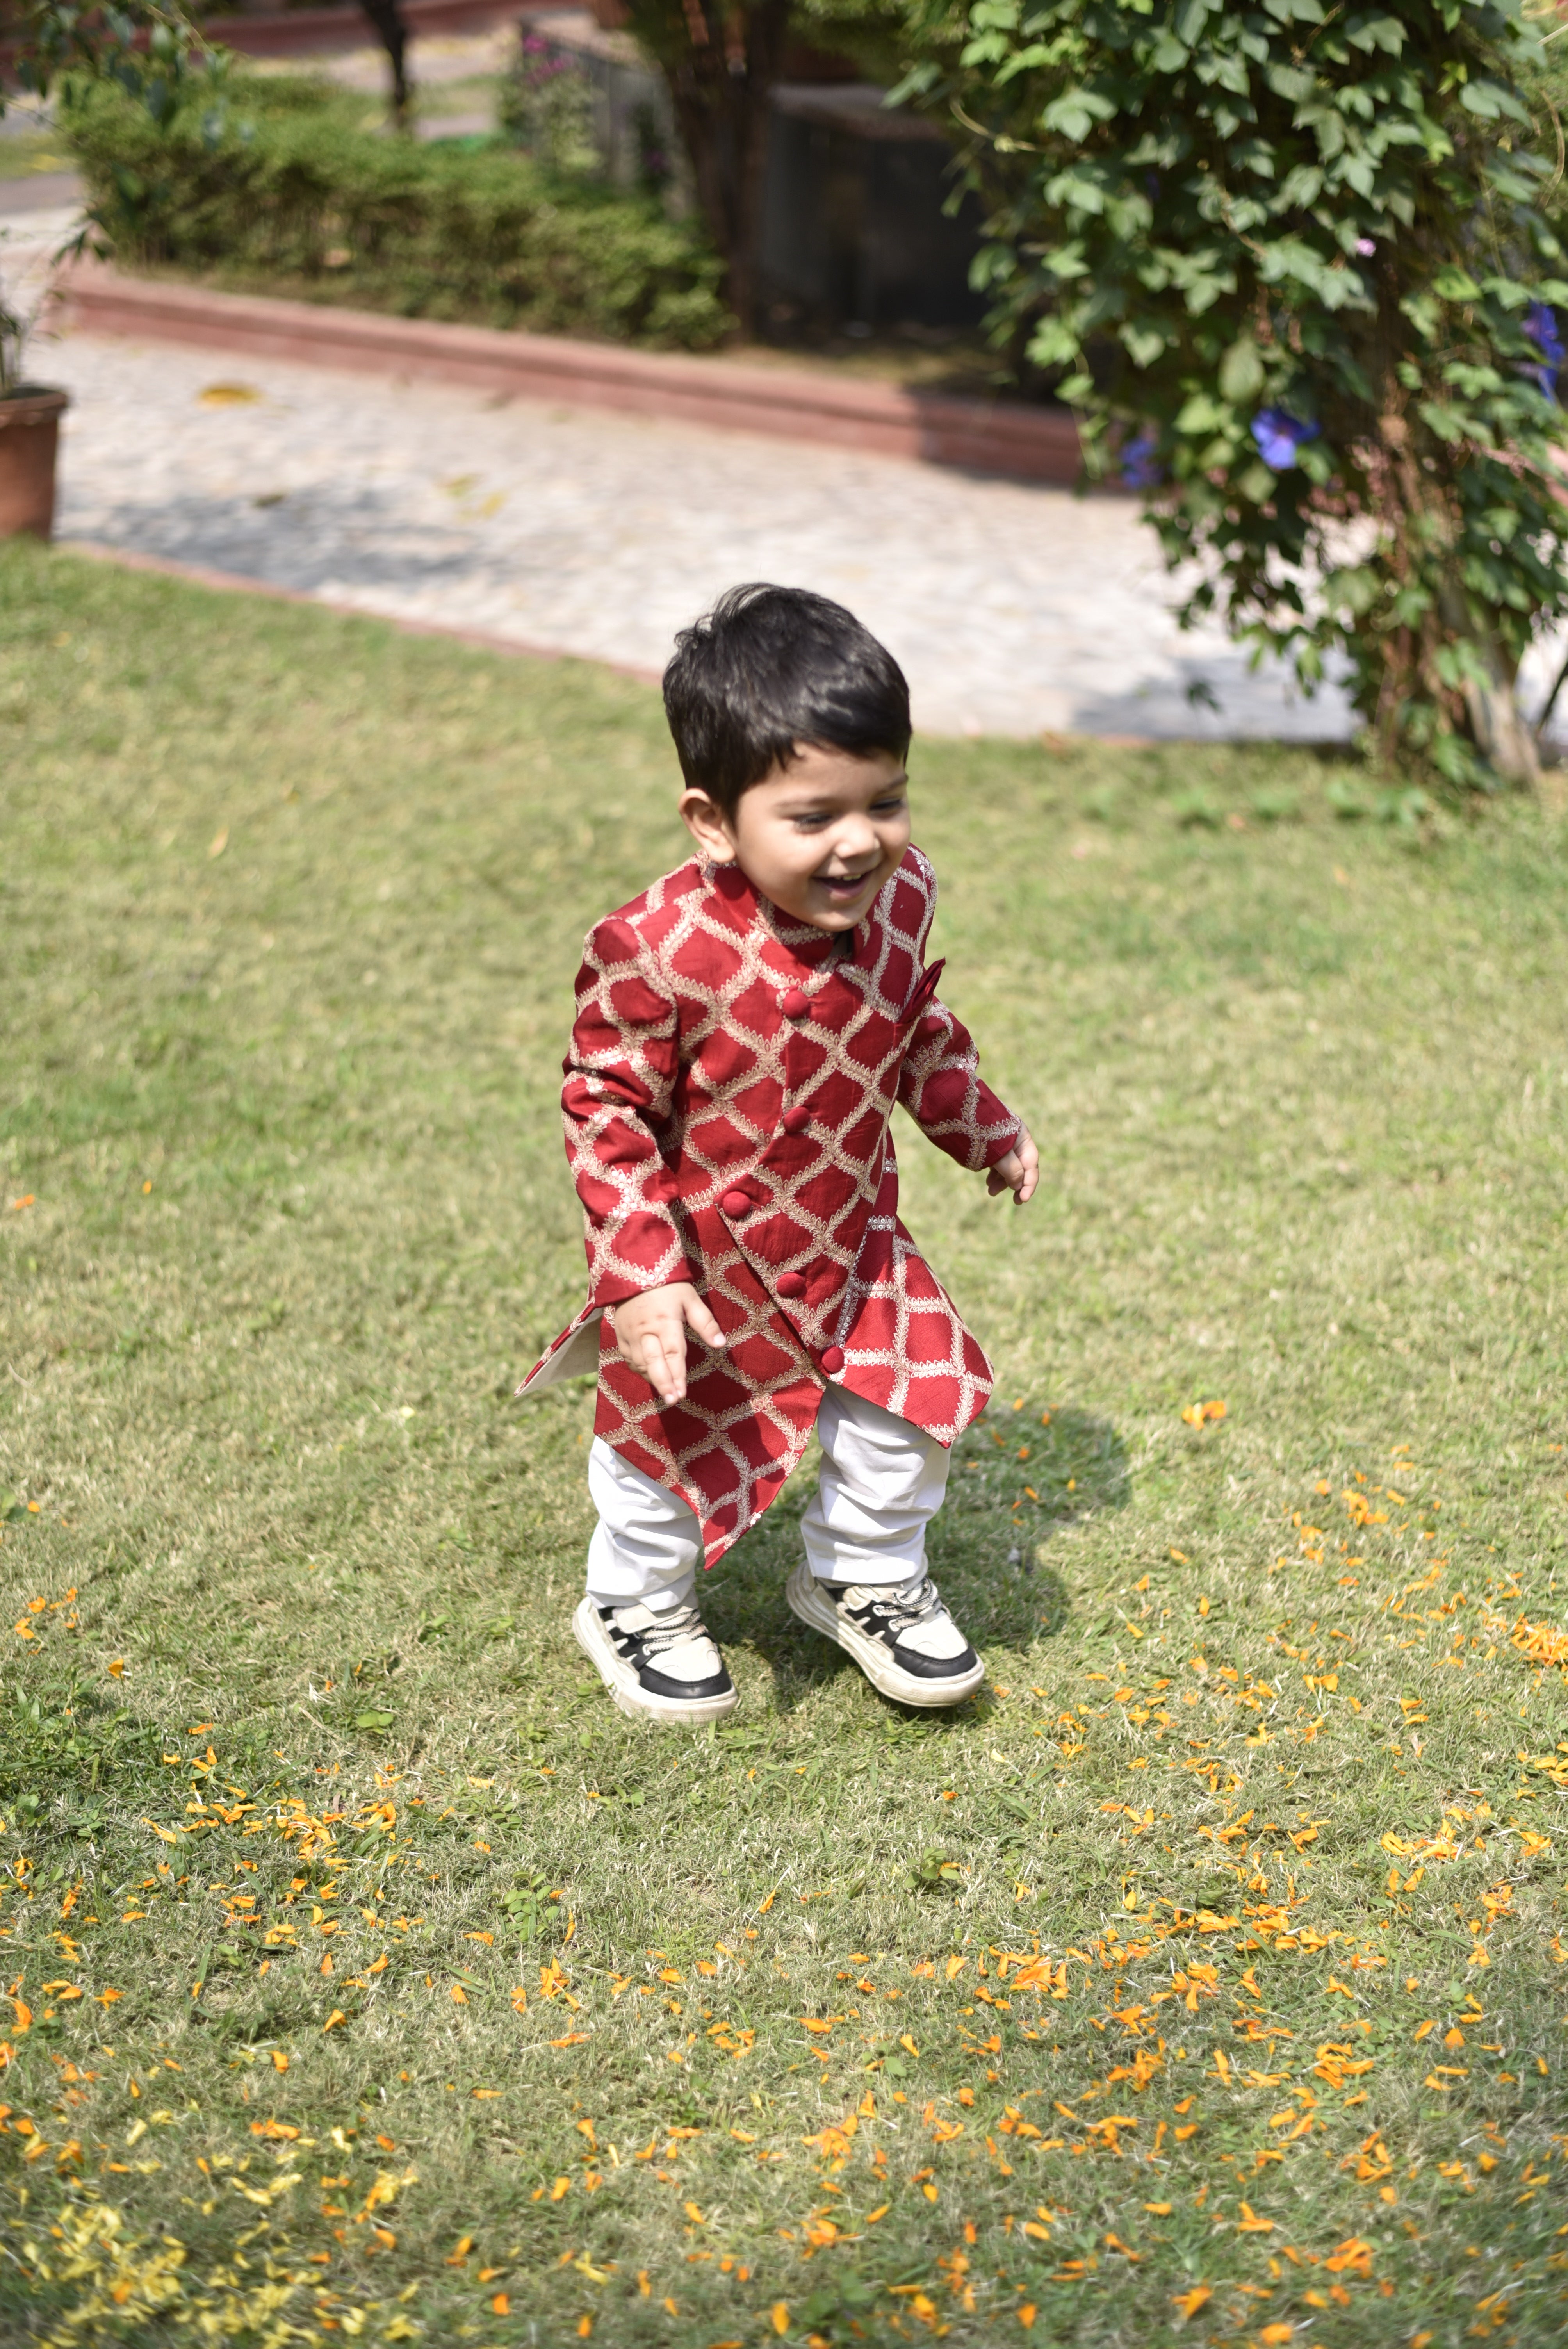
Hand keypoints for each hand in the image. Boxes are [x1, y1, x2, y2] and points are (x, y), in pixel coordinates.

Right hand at [610, 1281, 725, 1405]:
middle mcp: (645, 1331)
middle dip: (664, 1384)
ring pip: (640, 1363)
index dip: (678, 1375)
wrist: (633, 1269)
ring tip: (667, 1392)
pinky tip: (650, 1376)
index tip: (683, 1393)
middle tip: (673, 1401)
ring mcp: (630, 1334)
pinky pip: (629, 1358)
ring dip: (653, 1379)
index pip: (672, 1354)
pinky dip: (640, 1369)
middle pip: (653, 1363)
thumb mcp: (690, 1299)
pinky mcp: (620, 1335)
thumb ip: (705, 1323)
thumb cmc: (668, 1285)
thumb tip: (721, 1344)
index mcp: (665, 1321)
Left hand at [987, 1127, 1038, 1204]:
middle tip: (1014, 1201)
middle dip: (1016, 1184)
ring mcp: (1002, 1143)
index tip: (1023, 1200)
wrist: (956, 1112)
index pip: (1031, 1165)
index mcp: (1022, 1138)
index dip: (1029, 1184)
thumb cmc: (980, 1131)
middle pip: (1021, 1167)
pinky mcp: (990, 1145)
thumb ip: (1012, 1170)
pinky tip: (988, 1181)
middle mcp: (1015, 1140)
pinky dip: (995, 1173)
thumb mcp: (999, 1153)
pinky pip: (997, 1162)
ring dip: (1002, 1181)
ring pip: (1007, 1166)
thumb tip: (1019, 1186)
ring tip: (991, 1191)